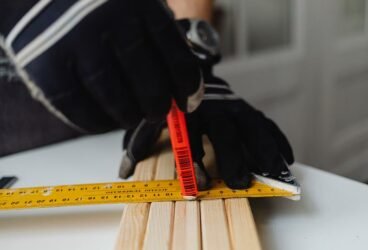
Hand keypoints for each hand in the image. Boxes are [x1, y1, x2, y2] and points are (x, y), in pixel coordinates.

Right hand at [0, 0, 202, 132]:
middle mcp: (108, 22)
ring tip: (131, 115)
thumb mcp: (130, 3)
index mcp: (138, 5)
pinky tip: (105, 119)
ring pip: (118, 102)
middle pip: (149, 84)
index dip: (187, 86)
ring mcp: (75, 45)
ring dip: (130, 117)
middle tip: (158, 112)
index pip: (176, 57)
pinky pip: (81, 111)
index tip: (188, 101)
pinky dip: (98, 123)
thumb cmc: (93, 5)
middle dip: (158, 106)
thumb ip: (153, 36)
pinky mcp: (46, 68)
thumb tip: (178, 85)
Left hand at [119, 78, 293, 189]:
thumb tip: (124, 171)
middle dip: (232, 156)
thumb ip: (140, 142)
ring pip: (252, 126)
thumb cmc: (173, 103)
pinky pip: (268, 124)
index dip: (194, 155)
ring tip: (270, 172)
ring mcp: (236, 106)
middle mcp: (214, 106)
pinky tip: (285, 159)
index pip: (191, 133)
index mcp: (187, 109)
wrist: (195, 72)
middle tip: (237, 180)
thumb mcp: (154, 118)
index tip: (198, 179)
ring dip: (262, 150)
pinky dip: (278, 140)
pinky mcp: (251, 110)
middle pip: (225, 130)